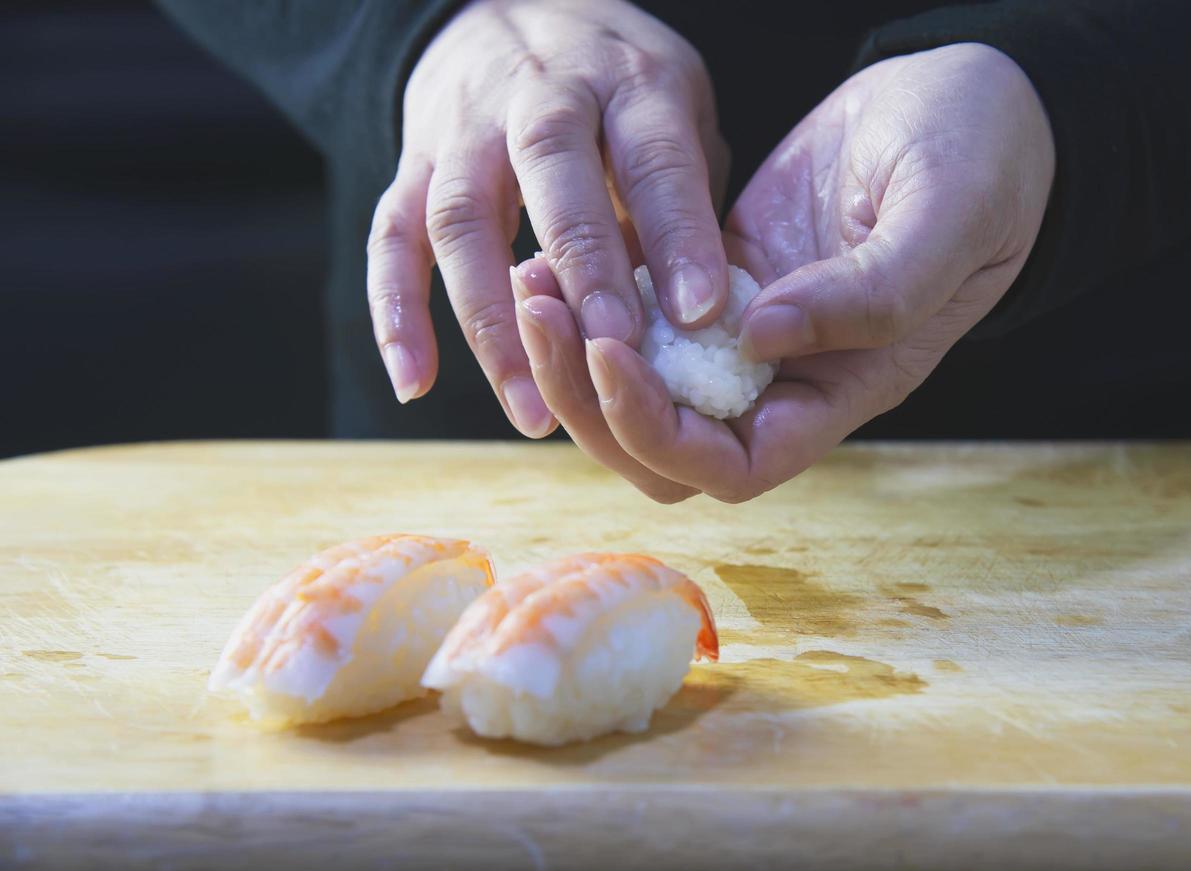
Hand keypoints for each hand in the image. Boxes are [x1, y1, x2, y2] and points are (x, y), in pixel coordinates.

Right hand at [366, 0, 730, 435]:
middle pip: (551, 171)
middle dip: (582, 266)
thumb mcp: (676, 112)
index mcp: (626, 83)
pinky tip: (415, 382)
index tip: (701, 312)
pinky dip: (395, 312)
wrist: (509, 6)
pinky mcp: (411, 163)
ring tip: (533, 410)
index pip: (653, 155)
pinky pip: (390, 238)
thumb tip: (699, 314)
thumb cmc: (618, 88)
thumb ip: (683, 201)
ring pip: (461, 217)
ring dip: (492, 319)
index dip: (676, 233)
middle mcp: (540, 96)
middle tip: (612, 351)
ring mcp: (464, 129)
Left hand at [528, 43, 1054, 501]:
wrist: (973, 102)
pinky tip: (555, 248)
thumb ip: (873, 293)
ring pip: (638, 385)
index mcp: (842, 389)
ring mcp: (746, 329)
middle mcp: (785, 377)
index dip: (659, 433)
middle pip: (660, 446)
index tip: (613, 353)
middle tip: (542, 311)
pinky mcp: (718, 275)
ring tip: (534, 280)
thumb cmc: (984, 163)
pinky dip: (593, 294)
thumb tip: (761, 337)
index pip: (730, 465)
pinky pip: (638, 311)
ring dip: (576, 351)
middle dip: (590, 399)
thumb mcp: (946, 219)